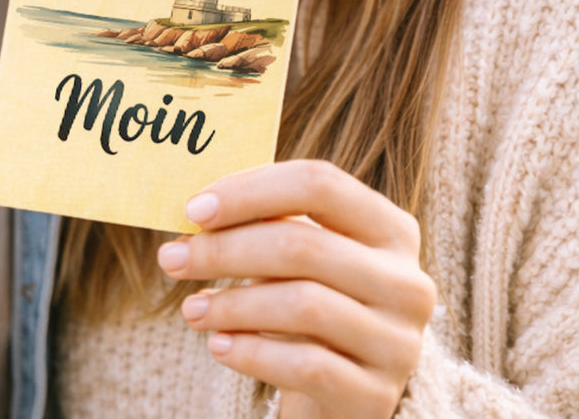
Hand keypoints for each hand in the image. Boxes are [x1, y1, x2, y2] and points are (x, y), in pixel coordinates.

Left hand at [157, 159, 434, 418]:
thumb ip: (268, 224)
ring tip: (192, 308)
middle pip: (305, 244)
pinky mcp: (376, 394)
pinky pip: (307, 366)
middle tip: (172, 258)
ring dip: (233, 304)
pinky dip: (253, 353)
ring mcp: (398, 341)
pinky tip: (219, 346)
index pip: (320, 184)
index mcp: (391, 227)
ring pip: (304, 305)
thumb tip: (198, 207)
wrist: (345, 391)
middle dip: (227, 249)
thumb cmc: (311, 302)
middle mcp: (406, 280)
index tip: (194, 208)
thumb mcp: (303, 257)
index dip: (251, 191)